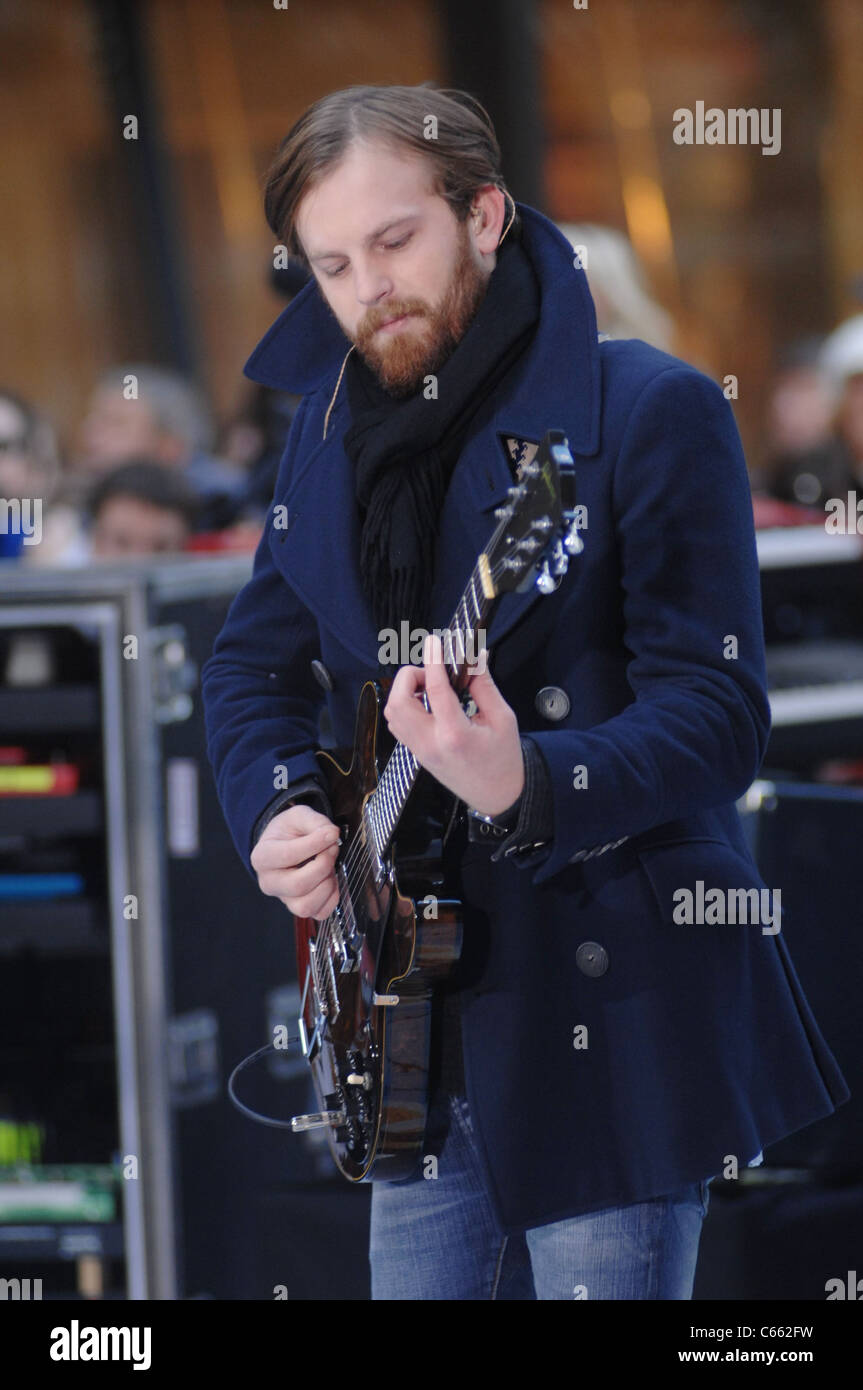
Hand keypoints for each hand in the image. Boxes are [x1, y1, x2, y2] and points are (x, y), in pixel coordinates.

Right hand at [250, 803, 340, 919]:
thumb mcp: (298, 816)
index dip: (314, 844)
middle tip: (332, 849)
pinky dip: (331, 897)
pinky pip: (319, 913)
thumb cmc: (289, 832)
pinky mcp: (300, 907)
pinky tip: (330, 880)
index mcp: (262, 857)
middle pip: (297, 885)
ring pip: (306, 906)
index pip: (288, 855)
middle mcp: (269, 882)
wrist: (285, 844)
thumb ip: (314, 821)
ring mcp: (284, 898)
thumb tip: (331, 834)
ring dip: (326, 885)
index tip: (332, 833)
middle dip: (322, 866)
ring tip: (330, 867)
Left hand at [383, 633, 524, 815]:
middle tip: (432, 672)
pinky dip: (405, 706)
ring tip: (430, 686)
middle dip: (410, 677)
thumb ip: (483, 685)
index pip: (435, 690)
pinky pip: (398, 724)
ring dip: (405, 691)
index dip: (433, 661)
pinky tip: (427, 702)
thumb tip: (473, 656)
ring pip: (392, 713)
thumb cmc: (504, 759)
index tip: (434, 642)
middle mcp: (431, 743)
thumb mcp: (502, 718)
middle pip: (398, 702)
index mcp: (455, 735)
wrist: (498, 796)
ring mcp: (420, 751)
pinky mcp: (417, 753)